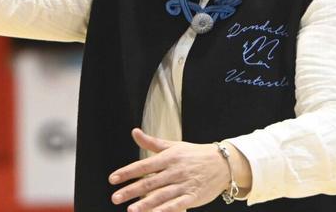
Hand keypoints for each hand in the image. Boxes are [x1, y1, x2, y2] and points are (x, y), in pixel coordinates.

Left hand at [108, 128, 249, 210]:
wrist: (223, 163)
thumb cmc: (195, 154)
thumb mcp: (174, 146)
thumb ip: (152, 142)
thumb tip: (134, 132)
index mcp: (169, 157)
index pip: (144, 165)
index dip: (127, 172)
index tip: (113, 179)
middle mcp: (175, 170)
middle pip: (150, 182)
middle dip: (131, 190)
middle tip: (115, 197)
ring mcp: (184, 184)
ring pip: (162, 195)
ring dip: (146, 204)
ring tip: (131, 210)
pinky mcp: (193, 196)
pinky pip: (177, 204)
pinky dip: (165, 210)